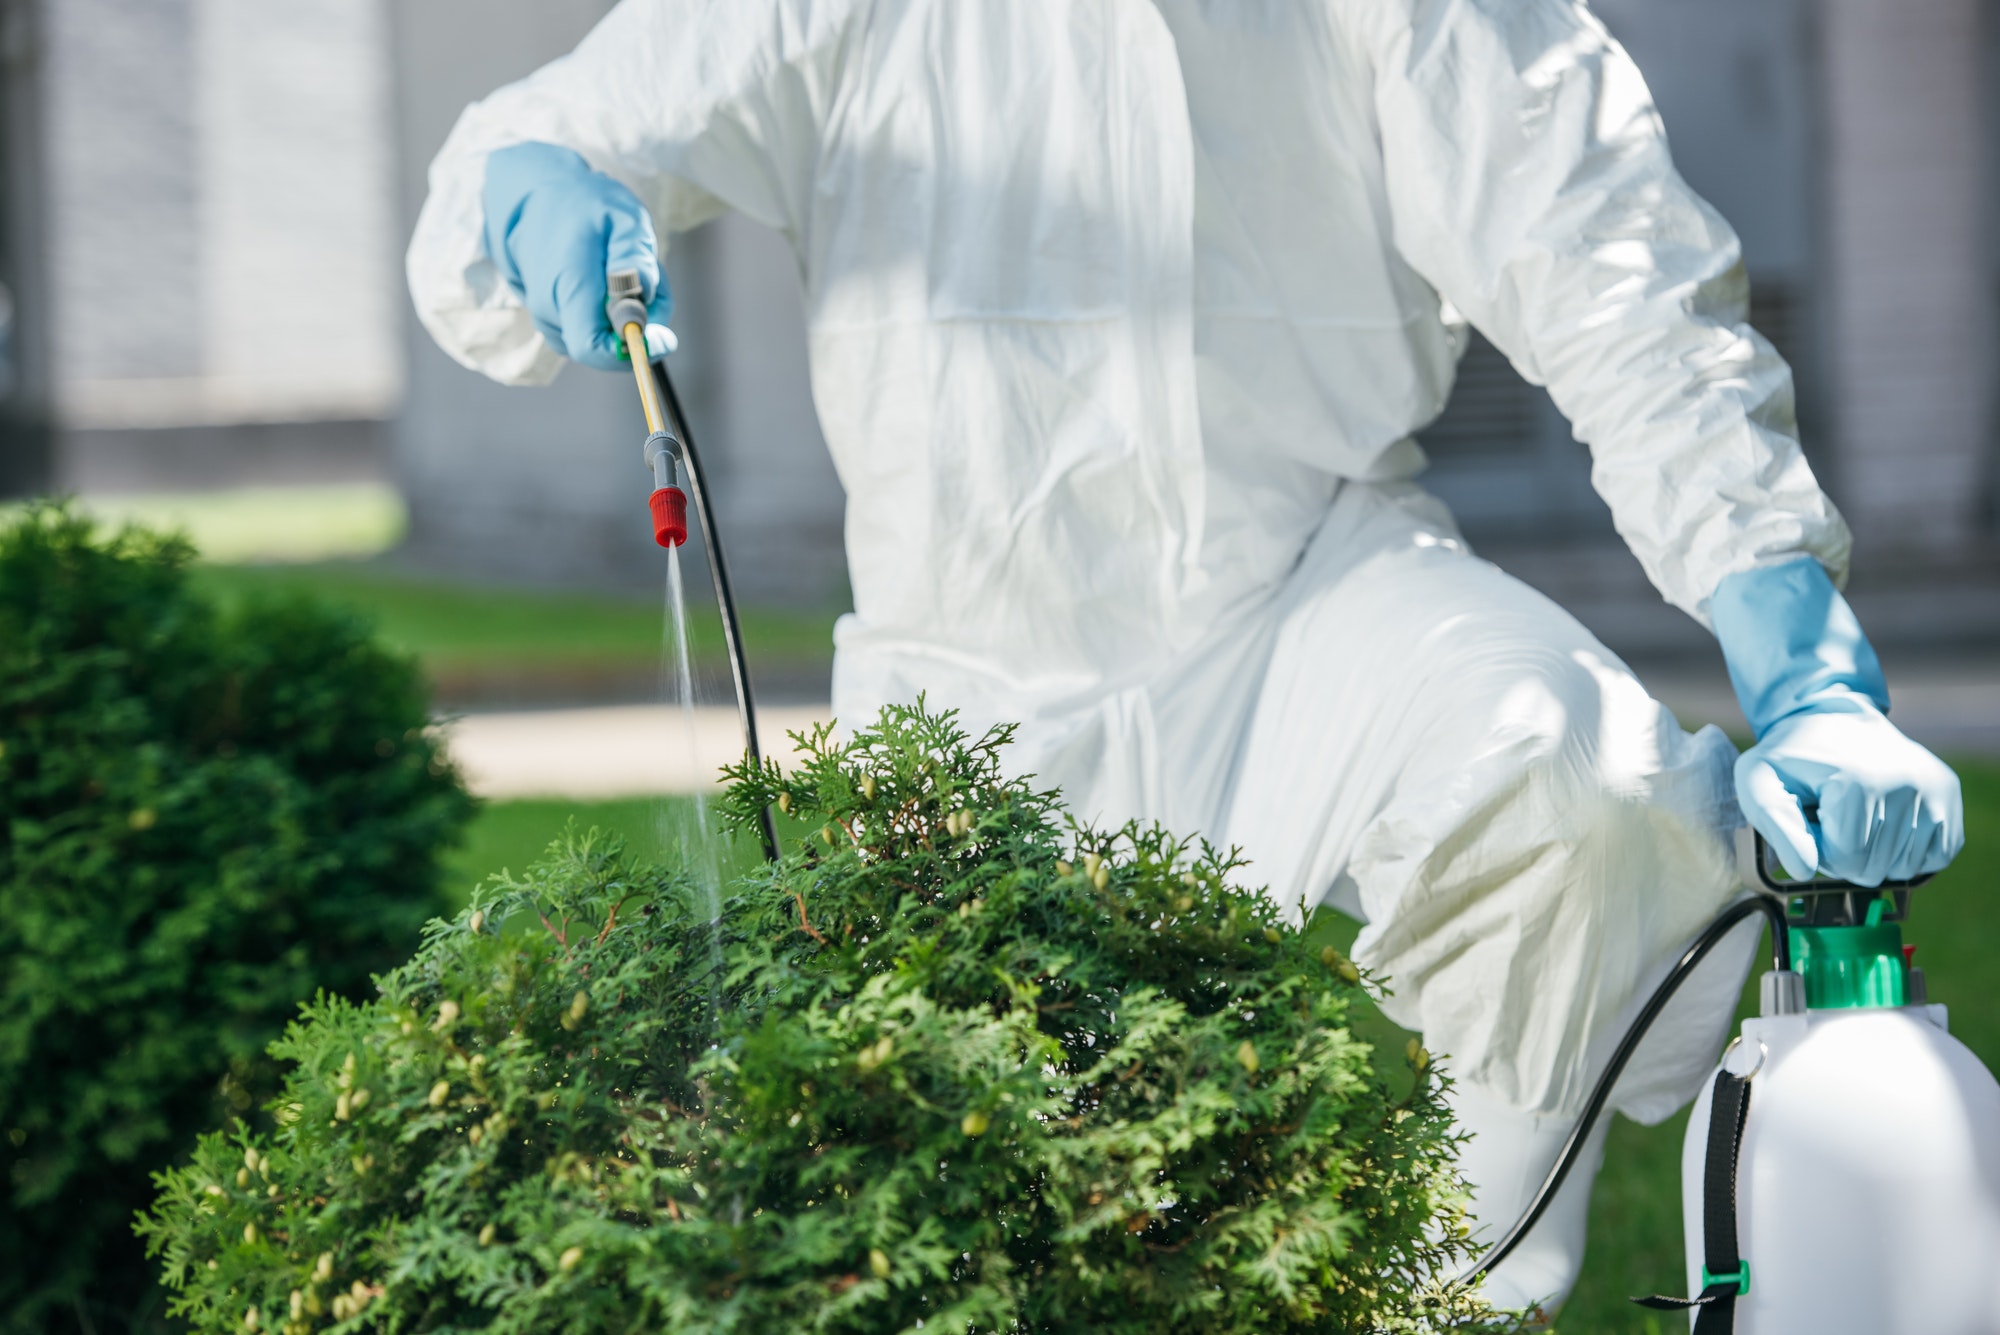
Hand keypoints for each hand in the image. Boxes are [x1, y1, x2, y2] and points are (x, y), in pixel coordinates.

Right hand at [481, 142, 673, 370]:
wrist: (536, 194)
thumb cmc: (584, 204)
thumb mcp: (624, 216)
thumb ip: (636, 258)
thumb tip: (645, 299)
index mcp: (567, 285)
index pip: (592, 349)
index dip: (631, 352)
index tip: (663, 336)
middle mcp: (550, 309)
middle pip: (606, 346)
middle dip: (640, 324)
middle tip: (652, 280)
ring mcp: (546, 315)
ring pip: (600, 337)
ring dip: (627, 315)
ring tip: (628, 270)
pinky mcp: (550, 316)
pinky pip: (589, 328)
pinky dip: (609, 312)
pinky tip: (610, 279)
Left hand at [1735, 704, 1961, 885]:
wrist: (1831, 717)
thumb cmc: (1792, 756)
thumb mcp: (1759, 780)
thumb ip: (1776, 826)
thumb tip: (1804, 870)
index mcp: (1859, 783)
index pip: (1845, 861)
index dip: (1820, 851)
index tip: (1812, 820)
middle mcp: (1907, 785)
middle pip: (1874, 869)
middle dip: (1845, 854)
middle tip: (1832, 817)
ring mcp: (1934, 790)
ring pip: (1903, 869)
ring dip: (1874, 853)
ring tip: (1856, 814)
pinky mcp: (1948, 795)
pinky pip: (1934, 857)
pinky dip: (1905, 851)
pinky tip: (1883, 821)